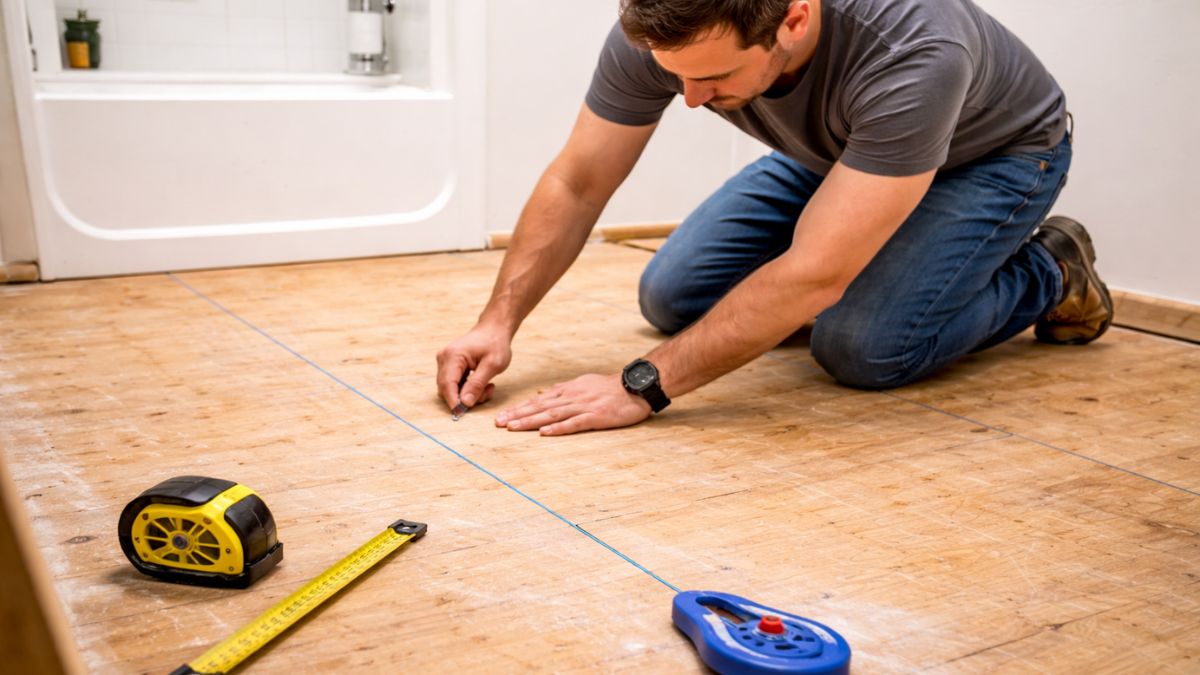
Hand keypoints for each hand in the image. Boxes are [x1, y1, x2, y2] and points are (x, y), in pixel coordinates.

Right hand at [436, 326, 511, 411]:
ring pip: (450, 388)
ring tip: (488, 386)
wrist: (494, 329)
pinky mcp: (449, 365)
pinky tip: (482, 383)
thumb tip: (465, 403)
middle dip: (464, 397)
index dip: (453, 401)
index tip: (462, 413)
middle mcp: (444, 358)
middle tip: (487, 392)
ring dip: (468, 393)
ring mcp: (444, 361)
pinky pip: (454, 384)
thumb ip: (477, 385)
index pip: (447, 385)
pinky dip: (467, 388)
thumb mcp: (492, 365)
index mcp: (453, 356)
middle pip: (446, 388)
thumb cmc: (495, 343)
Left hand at [495, 373, 651, 435]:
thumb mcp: (583, 383)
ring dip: (530, 421)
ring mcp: (583, 406)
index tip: (503, 416)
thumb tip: (544, 395)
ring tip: (513, 427)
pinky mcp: (596, 417)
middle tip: (499, 423)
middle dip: (518, 415)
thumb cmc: (610, 387)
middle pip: (540, 407)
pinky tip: (544, 433)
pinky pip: (574, 423)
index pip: (539, 400)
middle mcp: (571, 397)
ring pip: (551, 414)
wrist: (634, 387)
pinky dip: (557, 428)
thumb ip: (564, 390)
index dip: (520, 408)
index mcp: (568, 390)